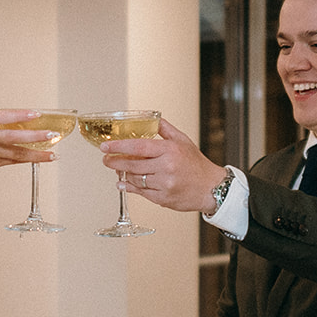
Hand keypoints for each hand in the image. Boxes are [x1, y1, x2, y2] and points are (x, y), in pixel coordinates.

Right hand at [0, 109, 59, 176]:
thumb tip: (26, 120)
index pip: (4, 116)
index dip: (21, 115)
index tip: (37, 113)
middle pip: (13, 136)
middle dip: (34, 136)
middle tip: (51, 134)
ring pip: (16, 153)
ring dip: (36, 153)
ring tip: (52, 153)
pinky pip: (13, 161)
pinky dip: (29, 159)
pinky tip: (41, 158)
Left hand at [99, 118, 227, 212]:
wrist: (211, 188)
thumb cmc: (197, 164)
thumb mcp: (183, 141)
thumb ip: (165, 129)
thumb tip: (153, 118)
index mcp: (170, 150)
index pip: (138, 146)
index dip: (118, 146)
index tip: (105, 146)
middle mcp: (166, 167)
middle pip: (133, 164)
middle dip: (115, 162)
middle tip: (106, 159)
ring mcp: (164, 184)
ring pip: (135, 179)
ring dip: (123, 174)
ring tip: (117, 169)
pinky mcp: (163, 198)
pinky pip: (140, 193)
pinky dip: (129, 187)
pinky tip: (122, 183)